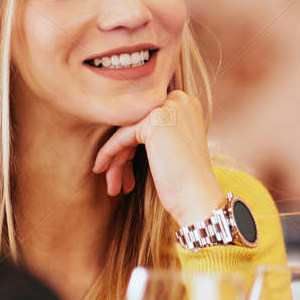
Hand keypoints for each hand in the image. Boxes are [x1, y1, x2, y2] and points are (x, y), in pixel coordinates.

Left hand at [91, 89, 226, 225]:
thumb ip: (156, 132)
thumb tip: (124, 128)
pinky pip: (122, 137)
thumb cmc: (188, 180)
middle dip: (123, 154)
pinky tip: (101, 169)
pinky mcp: (155, 121)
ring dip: (116, 160)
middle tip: (118, 179)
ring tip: (112, 185)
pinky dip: (109, 153)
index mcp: (187, 105)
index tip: (127, 168)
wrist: (198, 197)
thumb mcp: (174, 146)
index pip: (147, 120)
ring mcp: (169, 109)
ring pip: (127, 132)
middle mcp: (180, 101)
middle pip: (136, 125)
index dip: (133, 145)